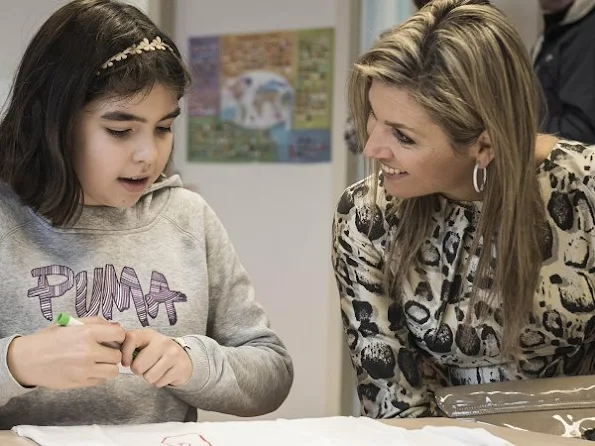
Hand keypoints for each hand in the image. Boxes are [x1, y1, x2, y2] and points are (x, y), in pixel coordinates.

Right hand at [7, 317, 124, 388]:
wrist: (27, 360)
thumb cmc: (49, 339)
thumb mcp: (71, 323)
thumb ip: (95, 323)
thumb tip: (116, 326)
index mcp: (86, 333)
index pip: (119, 334)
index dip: (119, 336)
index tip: (114, 338)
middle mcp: (88, 352)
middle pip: (117, 355)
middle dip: (113, 353)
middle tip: (104, 351)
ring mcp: (84, 370)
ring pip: (113, 371)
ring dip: (108, 366)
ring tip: (98, 362)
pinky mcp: (79, 383)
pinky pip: (101, 381)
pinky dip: (98, 376)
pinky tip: (88, 370)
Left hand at [121, 329, 191, 387]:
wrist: (182, 358)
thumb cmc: (155, 353)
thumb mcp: (143, 344)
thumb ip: (128, 345)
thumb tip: (110, 349)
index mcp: (149, 334)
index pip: (130, 338)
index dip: (124, 353)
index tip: (126, 361)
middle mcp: (162, 341)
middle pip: (138, 366)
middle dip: (139, 371)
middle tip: (145, 366)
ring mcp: (173, 354)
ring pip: (149, 377)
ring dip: (149, 377)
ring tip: (155, 369)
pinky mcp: (181, 367)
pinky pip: (160, 383)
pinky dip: (159, 382)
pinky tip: (164, 373)